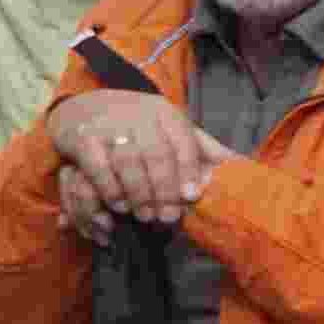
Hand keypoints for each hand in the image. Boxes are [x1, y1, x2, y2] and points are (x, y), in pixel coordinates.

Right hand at [44, 89, 224, 223]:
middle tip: (167, 218)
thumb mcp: (170, 130)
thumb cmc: (137, 126)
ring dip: (138, 193)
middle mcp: (138, 114)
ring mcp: (109, 124)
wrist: (86, 105)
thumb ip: (201, 148)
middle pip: (156, 154)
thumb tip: (240, 166)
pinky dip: (110, 189)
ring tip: (144, 215)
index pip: (183, 141)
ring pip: (128, 160)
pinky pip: (98, 166)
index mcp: (165, 113)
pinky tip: (118, 205)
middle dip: (164, 189)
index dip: (189, 171)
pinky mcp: (83, 137)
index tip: (192, 197)